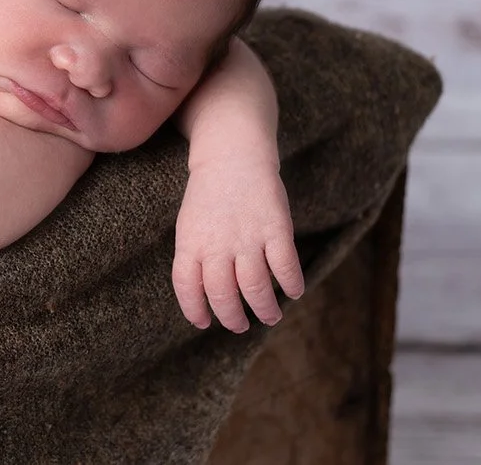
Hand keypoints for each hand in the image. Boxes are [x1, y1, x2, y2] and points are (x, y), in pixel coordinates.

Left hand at [171, 159, 303, 331]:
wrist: (231, 155)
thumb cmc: (209, 196)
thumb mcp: (190, 225)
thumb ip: (196, 257)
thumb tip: (206, 295)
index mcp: (190, 242)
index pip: (187, 286)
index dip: (194, 309)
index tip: (203, 322)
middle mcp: (217, 244)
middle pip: (222, 294)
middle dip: (232, 318)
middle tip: (240, 325)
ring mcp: (247, 237)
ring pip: (255, 287)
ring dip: (264, 309)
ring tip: (269, 317)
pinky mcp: (276, 228)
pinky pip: (285, 266)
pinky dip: (292, 284)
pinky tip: (293, 291)